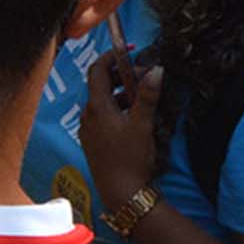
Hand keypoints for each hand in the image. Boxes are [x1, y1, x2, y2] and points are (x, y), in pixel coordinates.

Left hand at [77, 47, 162, 208]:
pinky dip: (116, 108)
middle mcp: (88, 115)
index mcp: (97, 106)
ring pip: (103, 101)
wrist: (121, 192)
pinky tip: (133, 117)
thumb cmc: (131, 158)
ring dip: (121, 93)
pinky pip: (102, 116)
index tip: (130, 51)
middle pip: (100, 84)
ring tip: (143, 97)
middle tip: (144, 76)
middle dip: (121, 75)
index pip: (98, 70)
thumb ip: (147, 95)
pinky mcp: (93, 141)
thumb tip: (156, 69)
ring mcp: (88, 129)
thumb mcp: (143, 124)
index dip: (112, 56)